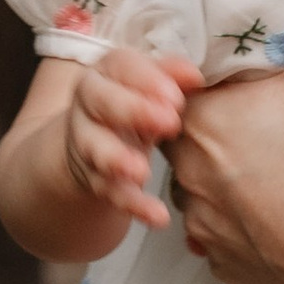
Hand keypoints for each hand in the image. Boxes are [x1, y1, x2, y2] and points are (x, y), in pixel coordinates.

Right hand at [64, 45, 203, 233]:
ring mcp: (87, 142)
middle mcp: (89, 103)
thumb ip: (172, 75)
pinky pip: (112, 192)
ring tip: (142, 172)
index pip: (122, 66)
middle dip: (132, 110)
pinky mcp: (95, 178)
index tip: (176, 96)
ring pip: (96, 149)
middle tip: (169, 123)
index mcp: (107, 72)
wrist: (98, 139)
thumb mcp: (152, 84)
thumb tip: (196, 76)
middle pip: (101, 101)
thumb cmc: (138, 103)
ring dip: (117, 160)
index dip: (147, 79)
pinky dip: (134, 205)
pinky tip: (157, 217)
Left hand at [170, 0, 283, 283]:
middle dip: (219, 117)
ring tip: (271, 156)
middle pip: (187, 128)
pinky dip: (240, 216)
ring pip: (199, 180)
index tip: (244, 67)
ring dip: (225, 168)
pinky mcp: (223, 261)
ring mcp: (201, 222)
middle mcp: (185, 171)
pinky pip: (218, 229)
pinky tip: (274, 207)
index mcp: (200, 118)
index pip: (178, 81)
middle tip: (263, 106)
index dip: (210, 70)